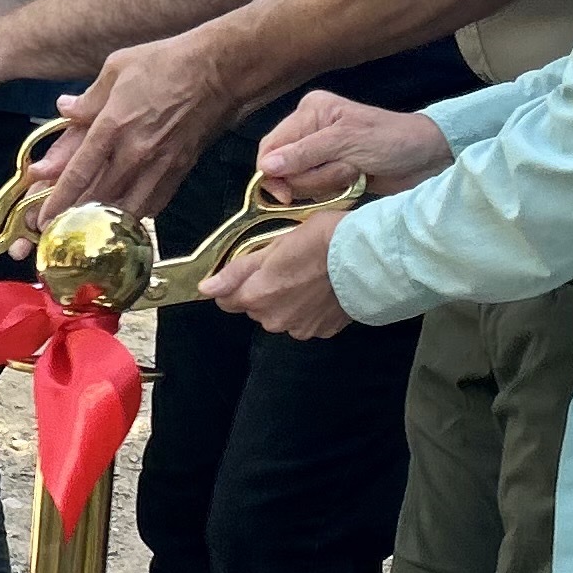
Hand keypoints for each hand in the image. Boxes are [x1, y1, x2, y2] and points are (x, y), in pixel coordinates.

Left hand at [31, 29, 246, 229]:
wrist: (218, 70)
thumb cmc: (166, 62)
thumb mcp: (117, 67)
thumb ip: (88, 97)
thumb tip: (65, 109)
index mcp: (112, 126)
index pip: (78, 173)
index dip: (58, 200)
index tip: (43, 219)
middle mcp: (134, 152)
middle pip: (98, 198)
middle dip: (76, 217)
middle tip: (60, 229)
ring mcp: (159, 165)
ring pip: (127, 209)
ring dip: (106, 222)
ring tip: (90, 231)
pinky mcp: (180, 170)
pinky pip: (154, 204)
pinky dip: (137, 214)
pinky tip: (125, 217)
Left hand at [204, 205, 351, 335]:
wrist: (367, 257)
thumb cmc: (321, 241)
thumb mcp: (273, 246)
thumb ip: (236, 273)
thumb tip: (206, 289)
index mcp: (256, 296)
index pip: (227, 300)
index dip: (236, 284)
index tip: (253, 270)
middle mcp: (273, 320)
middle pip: (255, 308)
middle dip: (264, 292)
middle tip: (287, 267)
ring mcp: (299, 329)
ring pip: (282, 316)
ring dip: (289, 302)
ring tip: (310, 277)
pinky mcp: (323, 331)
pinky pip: (307, 322)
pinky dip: (311, 310)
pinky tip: (325, 290)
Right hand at [257, 91, 451, 199]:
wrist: (426, 159)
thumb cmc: (391, 141)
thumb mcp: (347, 142)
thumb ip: (305, 153)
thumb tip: (266, 166)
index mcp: (310, 112)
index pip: (271, 145)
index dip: (272, 172)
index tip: (286, 195)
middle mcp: (309, 129)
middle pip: (282, 167)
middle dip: (310, 176)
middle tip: (344, 170)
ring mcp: (321, 153)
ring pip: (299, 181)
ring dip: (326, 183)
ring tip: (354, 173)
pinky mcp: (332, 171)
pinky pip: (314, 190)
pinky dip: (331, 191)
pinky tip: (353, 182)